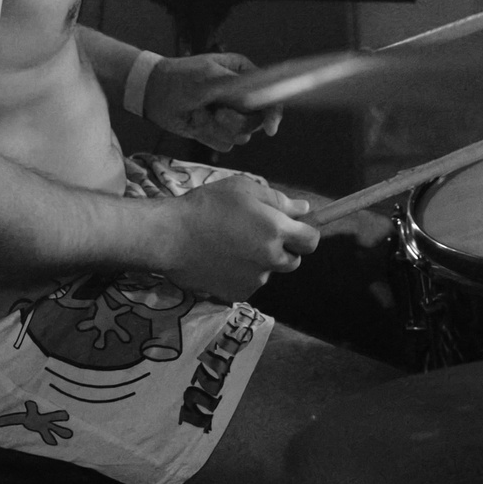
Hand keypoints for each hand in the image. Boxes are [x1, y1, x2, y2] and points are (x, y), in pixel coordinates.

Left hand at [143, 52, 282, 151]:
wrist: (152, 93)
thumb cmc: (180, 78)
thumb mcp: (209, 77)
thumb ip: (235, 88)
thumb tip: (257, 99)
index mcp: (245, 76)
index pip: (270, 97)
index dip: (274, 114)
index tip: (270, 129)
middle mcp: (242, 97)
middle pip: (256, 122)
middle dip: (235, 121)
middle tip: (217, 113)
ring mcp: (230, 116)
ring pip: (241, 136)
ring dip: (217, 128)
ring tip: (199, 112)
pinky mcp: (218, 132)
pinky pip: (225, 145)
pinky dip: (208, 136)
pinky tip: (194, 122)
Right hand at [162, 174, 317, 300]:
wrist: (170, 236)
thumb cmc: (206, 206)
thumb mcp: (243, 189)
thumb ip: (278, 200)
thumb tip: (304, 210)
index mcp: (276, 230)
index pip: (311, 240)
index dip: (305, 233)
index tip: (293, 228)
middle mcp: (270, 259)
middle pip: (293, 260)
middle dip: (282, 249)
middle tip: (256, 234)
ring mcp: (254, 280)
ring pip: (268, 272)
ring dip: (259, 262)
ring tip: (230, 245)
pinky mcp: (237, 295)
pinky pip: (248, 284)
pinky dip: (241, 275)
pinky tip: (221, 260)